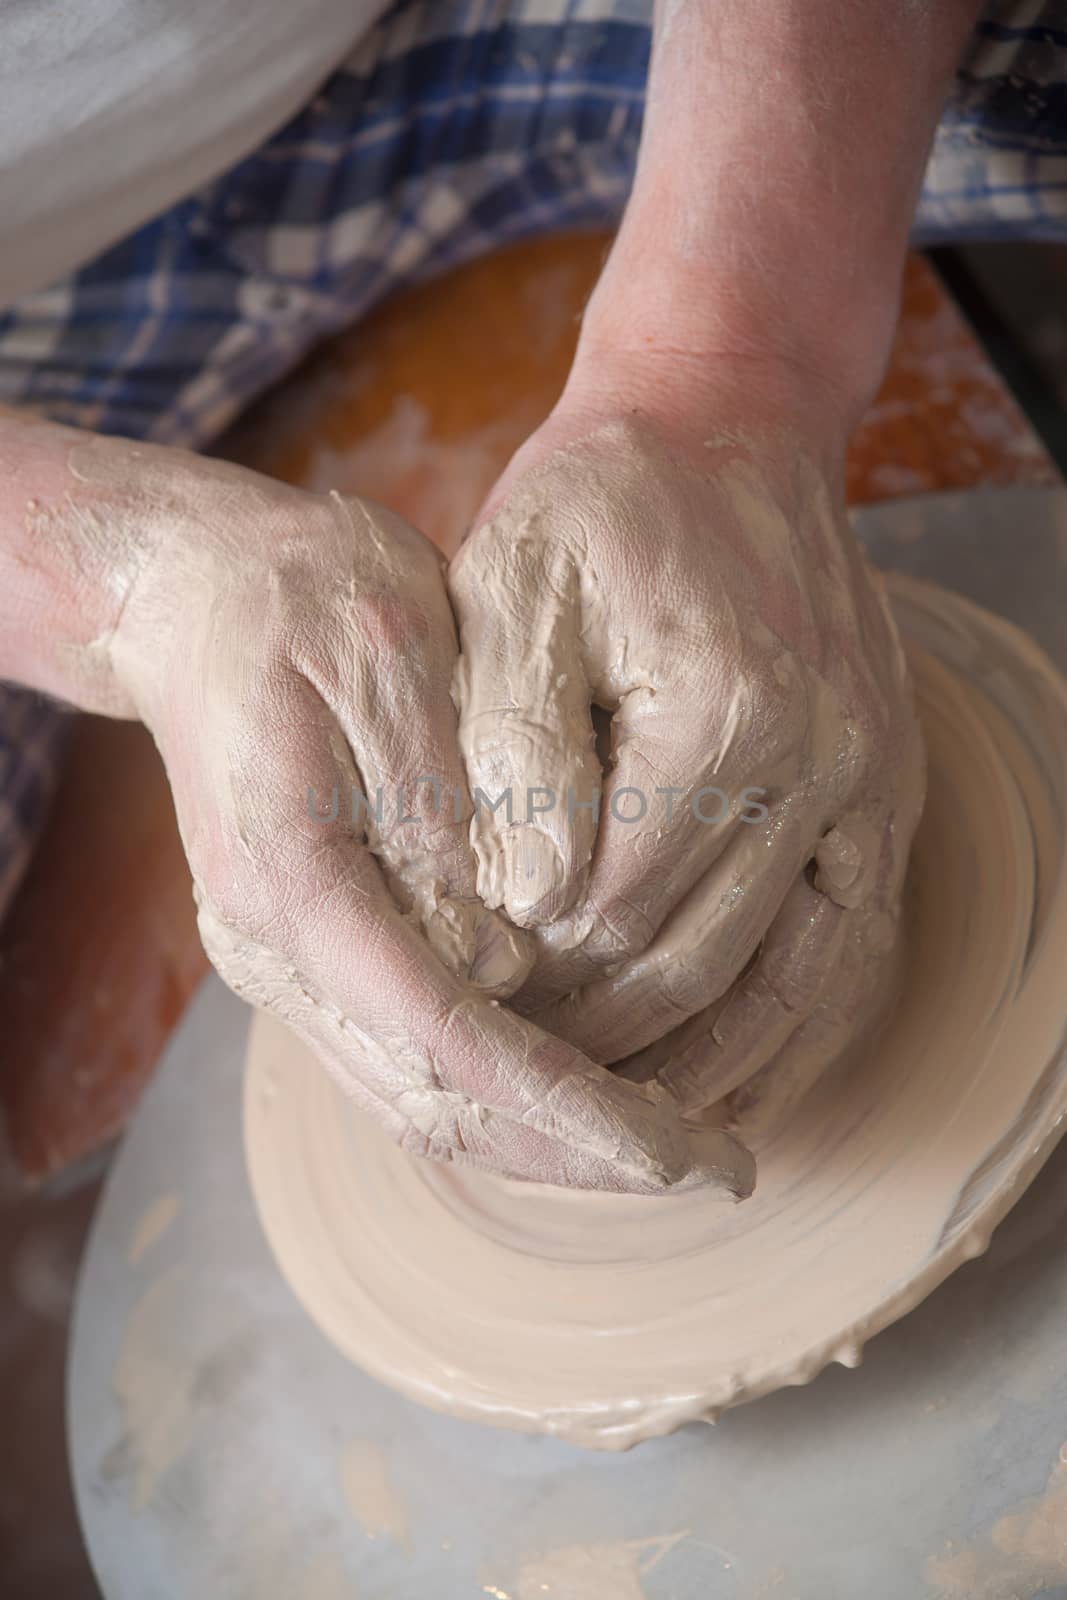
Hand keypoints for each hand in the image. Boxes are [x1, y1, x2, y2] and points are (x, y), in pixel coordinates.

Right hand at [45, 433, 746, 1194]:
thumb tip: (501, 969)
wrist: (197, 592)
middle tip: (710, 1163)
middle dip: (577, 1150)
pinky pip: (417, 1055)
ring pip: (423, 1101)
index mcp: (292, 887)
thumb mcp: (388, 673)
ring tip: (672, 1139)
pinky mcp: (318, 952)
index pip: (445, 1041)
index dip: (568, 1105)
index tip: (675, 1147)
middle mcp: (278, 955)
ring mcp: (289, 964)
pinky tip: (593, 1079)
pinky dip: (510, 1087)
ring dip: (548, 1137)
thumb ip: (439, 825)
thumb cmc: (300, 602)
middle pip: (434, 1106)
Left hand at [448, 399, 923, 1113]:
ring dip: (700, 1063)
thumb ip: (514, 748)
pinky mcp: (884, 792)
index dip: (534, 977)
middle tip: (518, 1072)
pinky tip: (736, 1084)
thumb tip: (520, 905)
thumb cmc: (598, 509)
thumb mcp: (514, 591)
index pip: (614, 908)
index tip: (469, 1003)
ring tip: (620, 1120)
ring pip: (787, 981)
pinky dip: (793, 1031)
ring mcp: (870, 782)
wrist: (725, 426)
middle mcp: (823, 760)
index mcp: (725, 708)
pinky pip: (850, 950)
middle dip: (598, 1035)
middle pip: (696, 960)